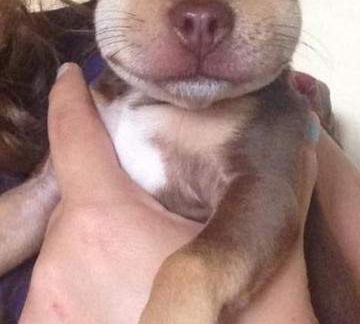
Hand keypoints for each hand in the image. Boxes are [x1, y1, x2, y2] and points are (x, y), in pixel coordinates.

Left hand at [19, 64, 317, 323]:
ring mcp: (44, 309)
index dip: (72, 101)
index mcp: (103, 225)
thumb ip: (258, 185)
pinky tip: (128, 287)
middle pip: (79, 198)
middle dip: (113, 191)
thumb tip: (293, 132)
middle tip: (158, 210)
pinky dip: (88, 271)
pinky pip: (60, 282)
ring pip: (70, 242)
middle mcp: (60, 263)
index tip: (70, 80)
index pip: (75, 138)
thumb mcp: (261, 246)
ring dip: (103, 235)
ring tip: (149, 258)